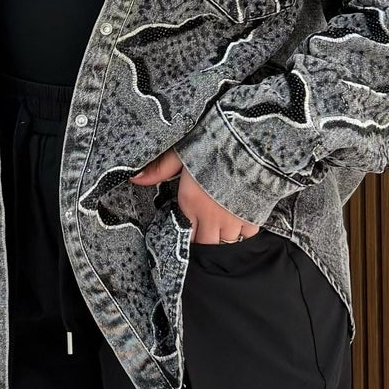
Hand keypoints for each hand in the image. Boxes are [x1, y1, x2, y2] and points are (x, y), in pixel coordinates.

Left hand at [130, 149, 260, 243]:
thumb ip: (159, 169)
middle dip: (204, 241)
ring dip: (224, 237)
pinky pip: (248, 234)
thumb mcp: (182, 153)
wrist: (251, 144)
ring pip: (227, 241)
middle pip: (206, 244)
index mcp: (191, 203)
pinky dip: (244, 231)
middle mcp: (211, 216)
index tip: (188, 230)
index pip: (185, 233)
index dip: (186, 235)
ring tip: (222, 228)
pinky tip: (241, 221)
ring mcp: (234, 219)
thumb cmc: (215, 145)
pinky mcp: (254, 215)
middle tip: (205, 232)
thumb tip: (134, 178)